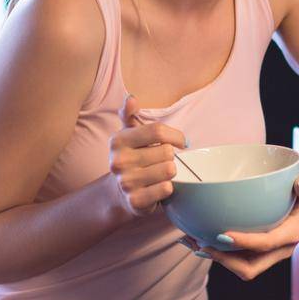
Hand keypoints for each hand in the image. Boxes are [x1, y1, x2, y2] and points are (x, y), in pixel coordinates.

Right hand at [109, 95, 186, 217]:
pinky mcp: (136, 201)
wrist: (120, 192)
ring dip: (171, 172)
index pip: (158, 131)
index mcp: (118, 140)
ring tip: (161, 173)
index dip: (175, 136)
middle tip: (164, 161)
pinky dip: (167, 188)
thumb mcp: (129, 134)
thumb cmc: (132, 157)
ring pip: (169, 170)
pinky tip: (158, 186)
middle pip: (166, 152)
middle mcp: (119, 161)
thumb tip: (131, 98)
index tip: (180, 142)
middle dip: (171, 157)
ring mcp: (126, 182)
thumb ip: (130, 115)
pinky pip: (166, 188)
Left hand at [179, 172, 298, 279]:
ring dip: (216, 258)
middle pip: (249, 268)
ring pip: (240, 267)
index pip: (265, 244)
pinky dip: (217, 252)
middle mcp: (279, 250)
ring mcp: (268, 254)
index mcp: (290, 235)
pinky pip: (237, 259)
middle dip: (223, 260)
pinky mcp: (259, 252)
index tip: (221, 234)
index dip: (243, 242)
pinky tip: (197, 239)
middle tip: (200, 243)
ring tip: (190, 241)